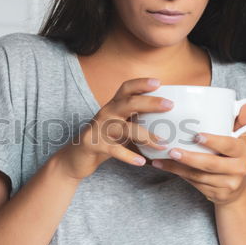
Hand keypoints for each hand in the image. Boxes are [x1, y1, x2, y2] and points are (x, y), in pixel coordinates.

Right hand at [53, 78, 171, 180]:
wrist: (76, 158)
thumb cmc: (104, 140)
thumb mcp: (119, 127)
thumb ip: (136, 122)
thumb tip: (167, 123)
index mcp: (113, 106)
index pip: (126, 89)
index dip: (141, 83)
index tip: (159, 82)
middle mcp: (106, 113)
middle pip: (128, 103)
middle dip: (150, 103)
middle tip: (169, 105)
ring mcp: (98, 129)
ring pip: (124, 128)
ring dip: (145, 135)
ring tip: (162, 143)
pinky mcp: (93, 144)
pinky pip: (114, 150)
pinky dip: (128, 156)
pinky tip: (141, 162)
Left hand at [150, 103, 245, 205]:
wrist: (238, 190)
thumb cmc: (234, 157)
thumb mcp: (240, 140)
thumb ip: (241, 121)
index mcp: (243, 152)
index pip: (228, 145)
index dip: (213, 141)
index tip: (197, 136)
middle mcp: (238, 169)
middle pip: (211, 164)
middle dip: (190, 158)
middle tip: (172, 150)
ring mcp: (227, 184)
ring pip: (199, 176)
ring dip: (178, 168)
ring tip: (161, 159)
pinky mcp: (216, 194)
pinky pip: (194, 183)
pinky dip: (179, 174)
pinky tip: (165, 166)